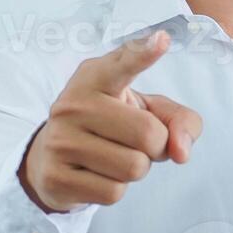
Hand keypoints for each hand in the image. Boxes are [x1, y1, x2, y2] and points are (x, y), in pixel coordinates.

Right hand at [20, 30, 202, 212]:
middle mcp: (73, 104)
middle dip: (155, 147)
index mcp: (95, 77)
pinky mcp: (56, 178)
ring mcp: (60, 141)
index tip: (162, 40)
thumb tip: (181, 152)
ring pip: (134, 167)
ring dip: (136, 169)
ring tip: (113, 157)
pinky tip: (96, 175)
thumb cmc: (111, 127)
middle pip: (149, 134)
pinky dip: (116, 189)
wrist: (51, 160)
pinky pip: (114, 192)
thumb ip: (180, 121)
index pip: (123, 63)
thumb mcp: (147, 111)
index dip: (143, 53)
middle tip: (132, 142)